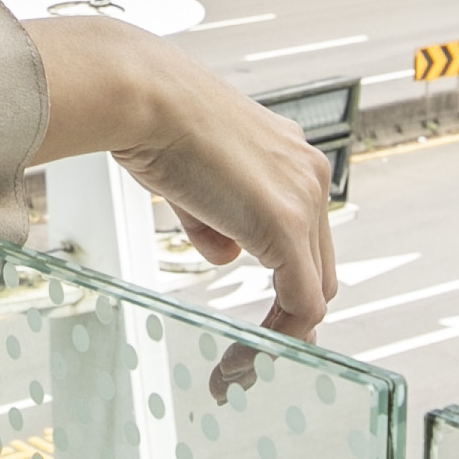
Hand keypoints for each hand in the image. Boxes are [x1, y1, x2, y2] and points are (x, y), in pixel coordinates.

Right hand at [24, 18, 335, 352]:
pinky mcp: (287, 224)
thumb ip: (214, 221)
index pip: (304, 235)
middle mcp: (308, 173)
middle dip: (285, 312)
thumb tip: (226, 255)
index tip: (256, 316)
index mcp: (288, 155)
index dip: (283, 281)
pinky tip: (243, 356)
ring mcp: (304, 197)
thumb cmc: (149, 119)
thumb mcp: (188, 180)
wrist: (140, 94)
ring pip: (315, 288)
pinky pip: (303, 302)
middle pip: (318, 266)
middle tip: (248, 351)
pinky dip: (280, 337)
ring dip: (280, 332)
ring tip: (237, 364)